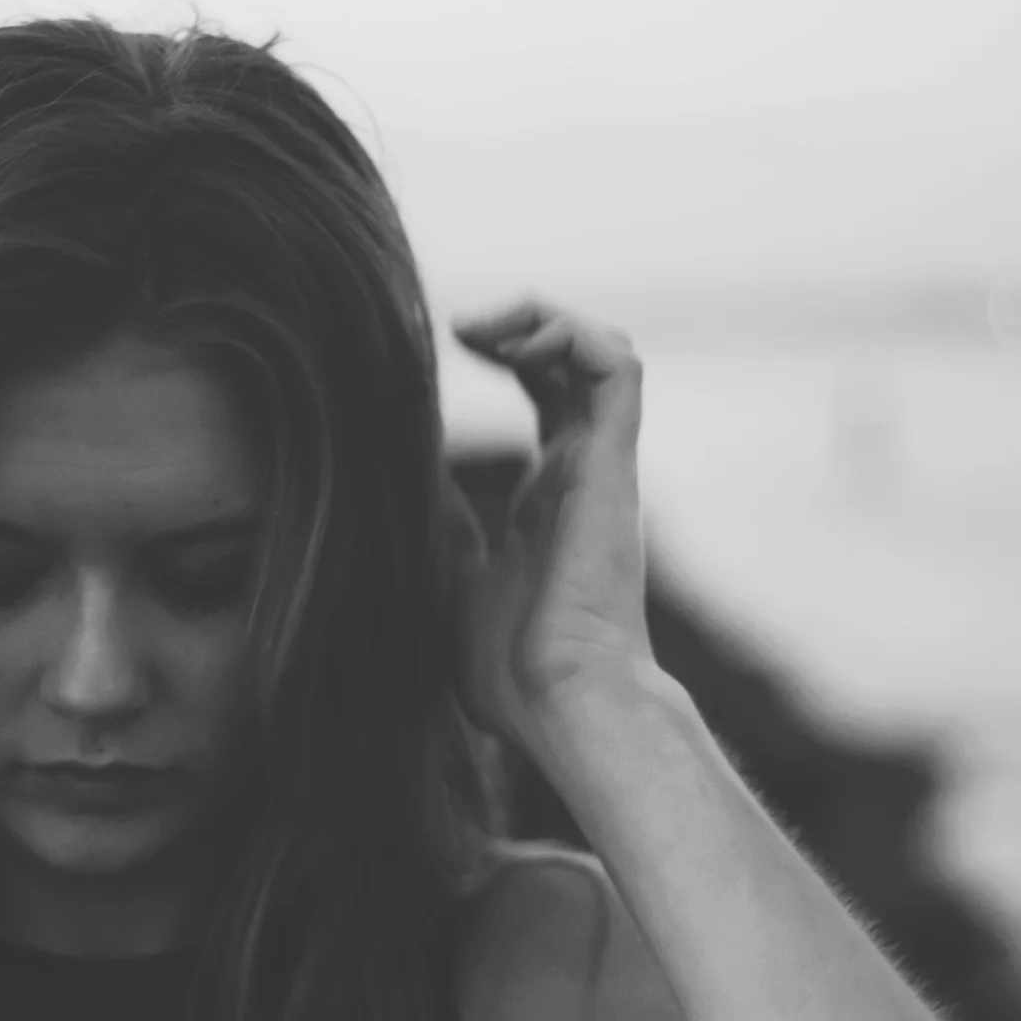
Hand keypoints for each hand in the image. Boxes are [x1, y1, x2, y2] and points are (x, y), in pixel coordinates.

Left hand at [448, 295, 653, 759]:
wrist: (560, 703)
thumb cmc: (510, 671)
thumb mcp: (449, 581)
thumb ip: (441, 524)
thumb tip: (402, 476)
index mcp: (548, 495)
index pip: (545, 393)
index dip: (506, 351)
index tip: (445, 345)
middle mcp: (581, 471)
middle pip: (576, 360)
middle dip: (520, 322)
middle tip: (458, 328)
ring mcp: (600, 465)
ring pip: (605, 349)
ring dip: (547, 317)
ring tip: (486, 331)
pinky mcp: (611, 464)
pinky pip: (618, 367)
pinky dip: (572, 335)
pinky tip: (516, 347)